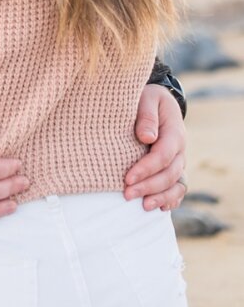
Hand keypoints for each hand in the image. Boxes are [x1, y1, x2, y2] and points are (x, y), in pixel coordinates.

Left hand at [124, 84, 186, 210]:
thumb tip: (147, 137)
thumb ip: (147, 116)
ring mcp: (179, 160)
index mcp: (174, 132)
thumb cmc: (146, 98)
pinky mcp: (174, 167)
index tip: (127, 178)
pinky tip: (160, 207)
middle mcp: (180, 149)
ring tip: (143, 207)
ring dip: (161, 197)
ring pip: (176, 184)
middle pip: (169, 174)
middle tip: (127, 195)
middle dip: (149, 186)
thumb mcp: (147, 98)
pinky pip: (178, 187)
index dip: (146, 169)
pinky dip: (172, 198)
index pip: (163, 155)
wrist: (156, 100)